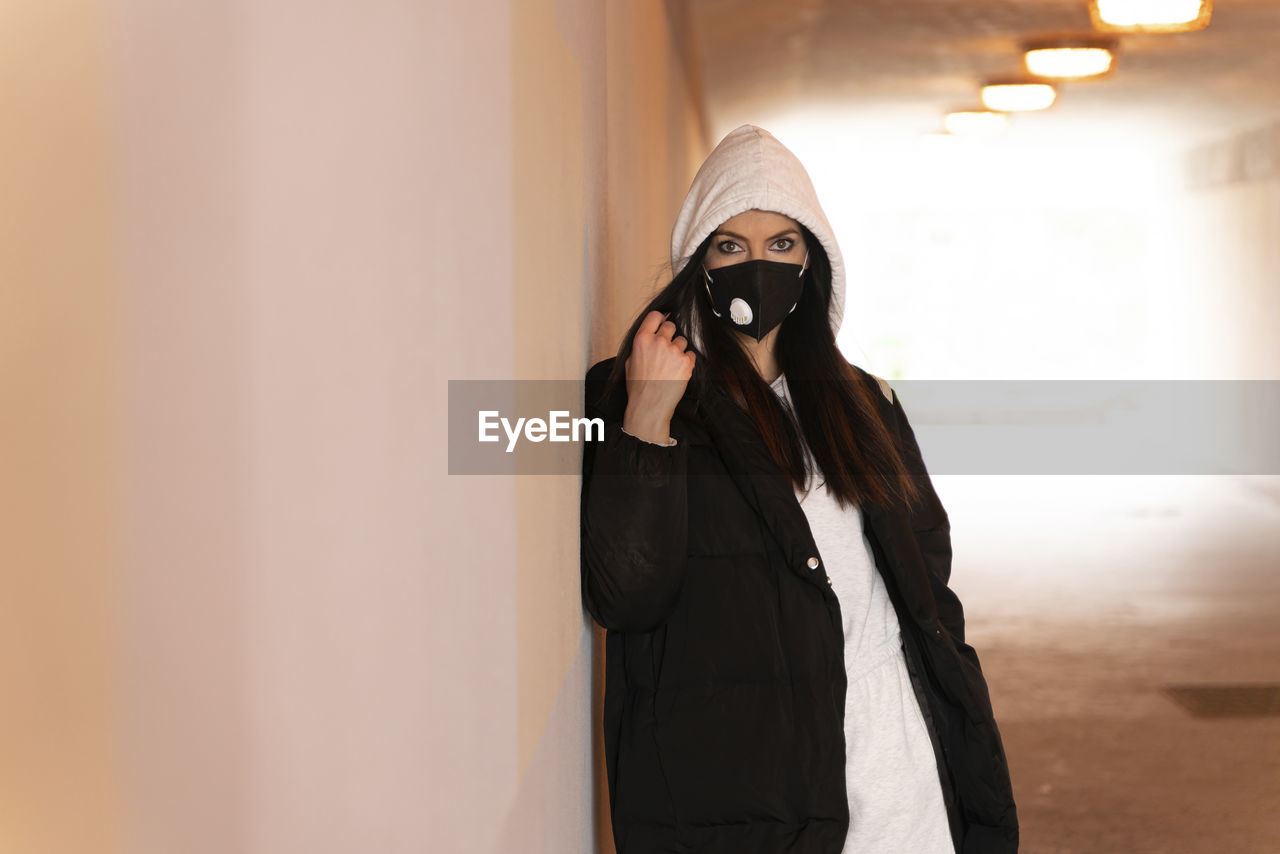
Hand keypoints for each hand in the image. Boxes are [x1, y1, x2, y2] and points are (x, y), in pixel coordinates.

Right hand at [622, 310, 694, 443]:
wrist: (650, 405)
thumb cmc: (639, 387)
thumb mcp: (630, 362)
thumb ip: (640, 345)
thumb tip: (648, 337)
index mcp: (642, 340)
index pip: (655, 316)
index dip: (659, 319)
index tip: (661, 323)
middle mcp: (658, 342)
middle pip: (671, 325)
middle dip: (670, 335)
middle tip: (666, 349)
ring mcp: (674, 351)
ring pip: (682, 341)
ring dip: (678, 349)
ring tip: (670, 365)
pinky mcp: (686, 361)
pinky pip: (690, 354)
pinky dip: (686, 361)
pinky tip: (677, 372)